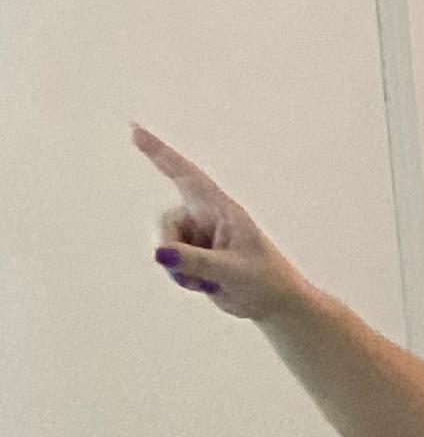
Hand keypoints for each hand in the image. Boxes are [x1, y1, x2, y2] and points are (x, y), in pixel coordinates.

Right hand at [137, 129, 307, 321]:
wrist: (275, 306)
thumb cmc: (266, 281)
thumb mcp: (232, 271)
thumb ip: (196, 261)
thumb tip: (160, 253)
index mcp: (223, 210)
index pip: (186, 175)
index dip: (159, 152)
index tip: (134, 130)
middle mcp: (207, 218)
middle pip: (166, 222)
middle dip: (171, 248)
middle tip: (197, 274)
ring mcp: (198, 237)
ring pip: (165, 245)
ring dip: (180, 270)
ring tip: (210, 281)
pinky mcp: (193, 256)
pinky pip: (170, 263)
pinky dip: (182, 278)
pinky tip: (206, 286)